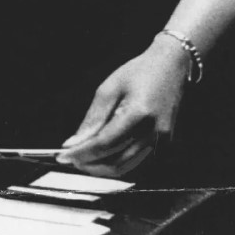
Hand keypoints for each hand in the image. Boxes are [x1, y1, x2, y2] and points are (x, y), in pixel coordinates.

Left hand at [56, 37, 191, 176]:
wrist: (172, 67)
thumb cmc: (139, 72)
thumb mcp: (109, 89)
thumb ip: (92, 119)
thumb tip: (73, 143)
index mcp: (139, 114)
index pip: (104, 144)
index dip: (82, 153)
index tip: (62, 156)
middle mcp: (154, 132)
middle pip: (116, 162)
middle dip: (89, 164)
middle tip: (69, 158)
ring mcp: (163, 141)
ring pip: (126, 167)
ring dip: (101, 167)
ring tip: (81, 157)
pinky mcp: (165, 144)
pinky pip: (136, 161)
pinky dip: (116, 162)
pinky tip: (100, 154)